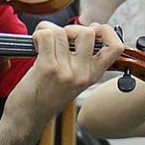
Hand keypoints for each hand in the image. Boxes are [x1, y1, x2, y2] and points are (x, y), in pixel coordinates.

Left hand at [4, 22, 125, 131]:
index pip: (116, 47)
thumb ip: (83, 58)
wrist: (28, 116)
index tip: (94, 30)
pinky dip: (38, 35)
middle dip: (71, 28)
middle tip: (61, 39)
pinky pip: (46, 36)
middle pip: (87, 32)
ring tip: (44, 45)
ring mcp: (66, 71)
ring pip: (61, 32)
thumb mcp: (74, 79)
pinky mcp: (47, 68)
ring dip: (49, 32)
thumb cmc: (47, 96)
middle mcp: (82, 74)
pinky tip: (36, 46)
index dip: (107, 31)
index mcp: (93, 75)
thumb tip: (90, 29)